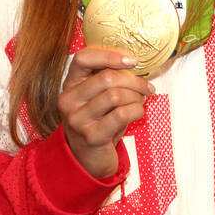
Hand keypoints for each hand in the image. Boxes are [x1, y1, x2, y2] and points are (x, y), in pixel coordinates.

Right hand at [58, 47, 151, 178]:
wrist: (88, 159)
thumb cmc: (98, 123)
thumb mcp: (97, 99)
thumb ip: (109, 81)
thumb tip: (136, 66)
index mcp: (70, 85)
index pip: (83, 58)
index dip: (110, 55)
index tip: (132, 61)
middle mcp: (69, 100)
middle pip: (107, 78)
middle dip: (134, 81)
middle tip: (146, 87)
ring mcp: (78, 119)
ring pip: (115, 95)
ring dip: (136, 97)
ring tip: (140, 102)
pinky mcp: (91, 136)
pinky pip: (121, 114)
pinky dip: (136, 110)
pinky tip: (138, 112)